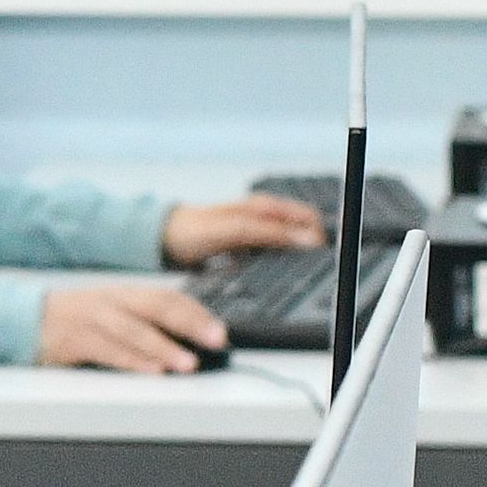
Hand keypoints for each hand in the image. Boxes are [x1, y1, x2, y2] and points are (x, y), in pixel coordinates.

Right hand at [35, 278, 230, 375]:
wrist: (26, 320)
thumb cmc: (76, 322)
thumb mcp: (112, 314)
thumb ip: (145, 324)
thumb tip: (187, 342)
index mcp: (126, 294)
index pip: (168, 298)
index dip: (197, 313)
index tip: (221, 331)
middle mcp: (113, 302)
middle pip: (157, 307)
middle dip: (190, 324)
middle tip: (216, 340)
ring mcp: (93, 320)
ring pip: (135, 331)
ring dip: (164, 348)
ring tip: (188, 364)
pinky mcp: (75, 341)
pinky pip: (108, 351)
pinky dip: (132, 362)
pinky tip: (151, 371)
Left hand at [160, 193, 327, 264]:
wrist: (164, 239)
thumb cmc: (196, 230)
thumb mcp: (237, 231)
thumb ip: (271, 232)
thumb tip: (307, 239)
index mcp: (267, 207)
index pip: (311, 219)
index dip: (321, 238)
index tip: (322, 260)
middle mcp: (265, 217)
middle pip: (302, 234)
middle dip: (308, 251)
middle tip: (306, 273)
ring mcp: (256, 233)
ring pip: (287, 247)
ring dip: (291, 260)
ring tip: (291, 277)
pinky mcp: (245, 249)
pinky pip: (269, 258)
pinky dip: (273, 267)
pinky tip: (268, 279)